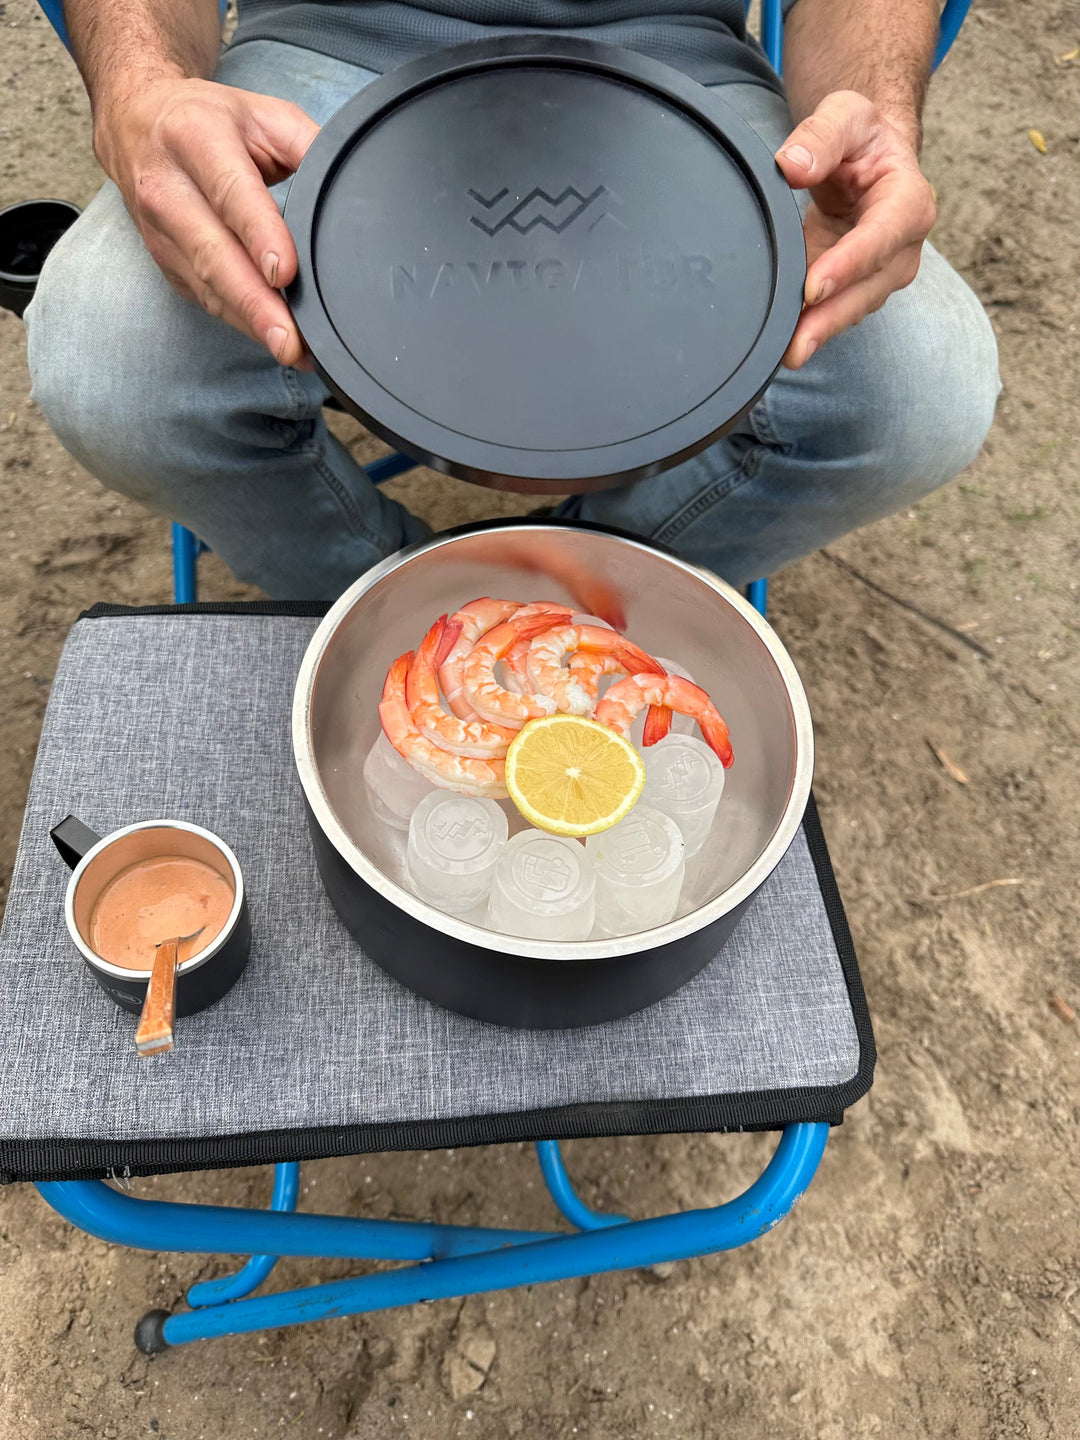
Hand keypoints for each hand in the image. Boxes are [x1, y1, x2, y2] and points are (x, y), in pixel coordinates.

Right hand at [94, 76, 318, 365]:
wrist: (134, 121)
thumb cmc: (209, 120)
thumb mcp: (262, 114)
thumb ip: (308, 145)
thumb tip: (356, 188)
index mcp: (196, 139)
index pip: (230, 193)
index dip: (259, 235)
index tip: (284, 274)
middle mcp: (169, 188)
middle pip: (215, 255)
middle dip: (255, 305)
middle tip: (291, 343)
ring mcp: (161, 232)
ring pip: (209, 287)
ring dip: (253, 325)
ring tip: (295, 353)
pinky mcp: (166, 262)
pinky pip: (207, 299)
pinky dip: (242, 323)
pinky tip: (276, 339)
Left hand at [774, 90, 934, 368]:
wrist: (869, 158)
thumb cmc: (861, 138)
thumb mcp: (845, 115)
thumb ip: (820, 136)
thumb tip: (790, 165)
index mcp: (908, 201)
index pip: (881, 237)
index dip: (849, 264)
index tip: (814, 287)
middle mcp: (902, 246)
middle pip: (868, 289)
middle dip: (831, 319)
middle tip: (795, 346)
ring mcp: (880, 274)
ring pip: (851, 309)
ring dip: (818, 333)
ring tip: (785, 354)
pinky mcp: (853, 288)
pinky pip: (833, 312)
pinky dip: (809, 328)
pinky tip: (781, 345)